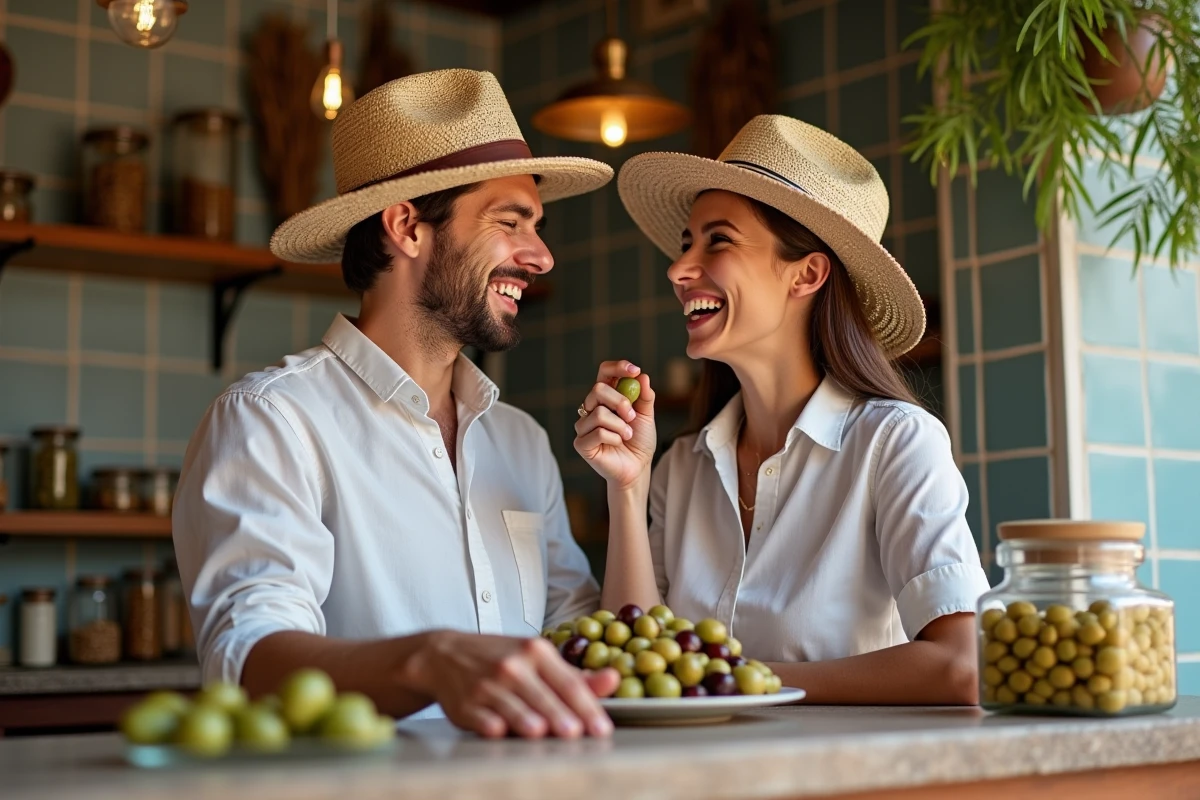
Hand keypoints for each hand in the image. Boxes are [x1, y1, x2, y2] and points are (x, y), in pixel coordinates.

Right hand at [409, 632, 618, 738]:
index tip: (602, 728)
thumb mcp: (537, 657)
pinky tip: (499, 731)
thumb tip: (614, 679)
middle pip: (542, 696)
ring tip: (541, 733)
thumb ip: (575, 675)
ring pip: (511, 705)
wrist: (445, 654)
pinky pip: (480, 716)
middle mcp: (513, 665)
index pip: (569, 683)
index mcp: (536, 652)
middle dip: (559, 715)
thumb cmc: (500, 657)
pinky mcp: (465, 703)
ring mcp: (487, 684)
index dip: (587, 707)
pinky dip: (489, 724)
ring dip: (525, 719)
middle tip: (576, 733)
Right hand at [573, 360, 656, 489]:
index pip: (605, 372)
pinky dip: (614, 438)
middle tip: (632, 416)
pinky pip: (598, 432)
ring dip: (620, 426)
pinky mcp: (581, 443)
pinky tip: (618, 444)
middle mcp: (592, 408)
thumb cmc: (639, 441)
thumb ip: (645, 397)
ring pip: (599, 414)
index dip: (617, 367)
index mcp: (607, 397)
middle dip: (620, 401)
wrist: (637, 468)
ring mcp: (584, 425)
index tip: (634, 370)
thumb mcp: (647, 416)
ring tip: (628, 436)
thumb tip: (642, 376)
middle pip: (598, 389)